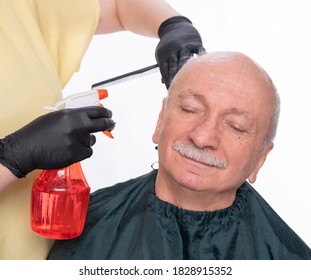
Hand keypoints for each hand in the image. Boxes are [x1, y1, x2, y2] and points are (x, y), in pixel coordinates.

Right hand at [0, 107, 114, 177]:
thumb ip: (74, 116)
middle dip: (109, 124)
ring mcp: (78, 140)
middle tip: (111, 124)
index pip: (96, 111)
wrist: (27, 148)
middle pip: (102, 124)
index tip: (109, 115)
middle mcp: (77, 126)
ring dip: (85, 141)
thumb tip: (89, 117)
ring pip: (91, 140)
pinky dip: (81, 152)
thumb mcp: (57, 117)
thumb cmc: (39, 132)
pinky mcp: (77, 154)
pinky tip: (69, 150)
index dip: (106, 113)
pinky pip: (87, 152)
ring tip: (68, 142)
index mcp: (72, 114)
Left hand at [155, 16, 205, 88]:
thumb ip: (164, 68)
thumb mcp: (161, 54)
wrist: (174, 25)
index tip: (171, 90)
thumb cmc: (168, 44)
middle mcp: (173, 50)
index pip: (165, 70)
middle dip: (176, 77)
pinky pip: (198, 51)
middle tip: (180, 88)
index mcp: (164, 55)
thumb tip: (164, 82)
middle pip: (175, 65)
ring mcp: (184, 45)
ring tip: (190, 80)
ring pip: (185, 58)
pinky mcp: (194, 42)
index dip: (168, 80)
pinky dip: (200, 58)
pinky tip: (203, 66)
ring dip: (187, 69)